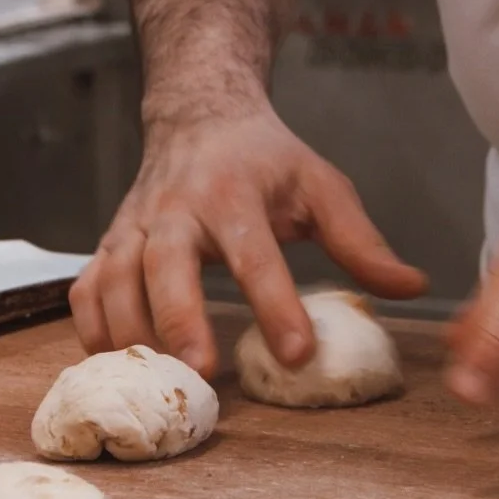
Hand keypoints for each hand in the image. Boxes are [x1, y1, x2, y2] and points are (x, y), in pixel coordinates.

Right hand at [70, 106, 426, 374]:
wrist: (198, 116)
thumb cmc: (263, 159)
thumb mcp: (320, 185)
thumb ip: (361, 240)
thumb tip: (412, 287)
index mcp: (232, 193)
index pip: (255, 253)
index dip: (276, 304)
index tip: (299, 353)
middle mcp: (174, 209)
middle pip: (164, 266)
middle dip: (179, 319)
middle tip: (202, 372)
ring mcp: (133, 226)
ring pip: (115, 281)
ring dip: (132, 335)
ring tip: (162, 383)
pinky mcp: (110, 243)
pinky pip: (86, 290)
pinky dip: (92, 330)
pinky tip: (117, 364)